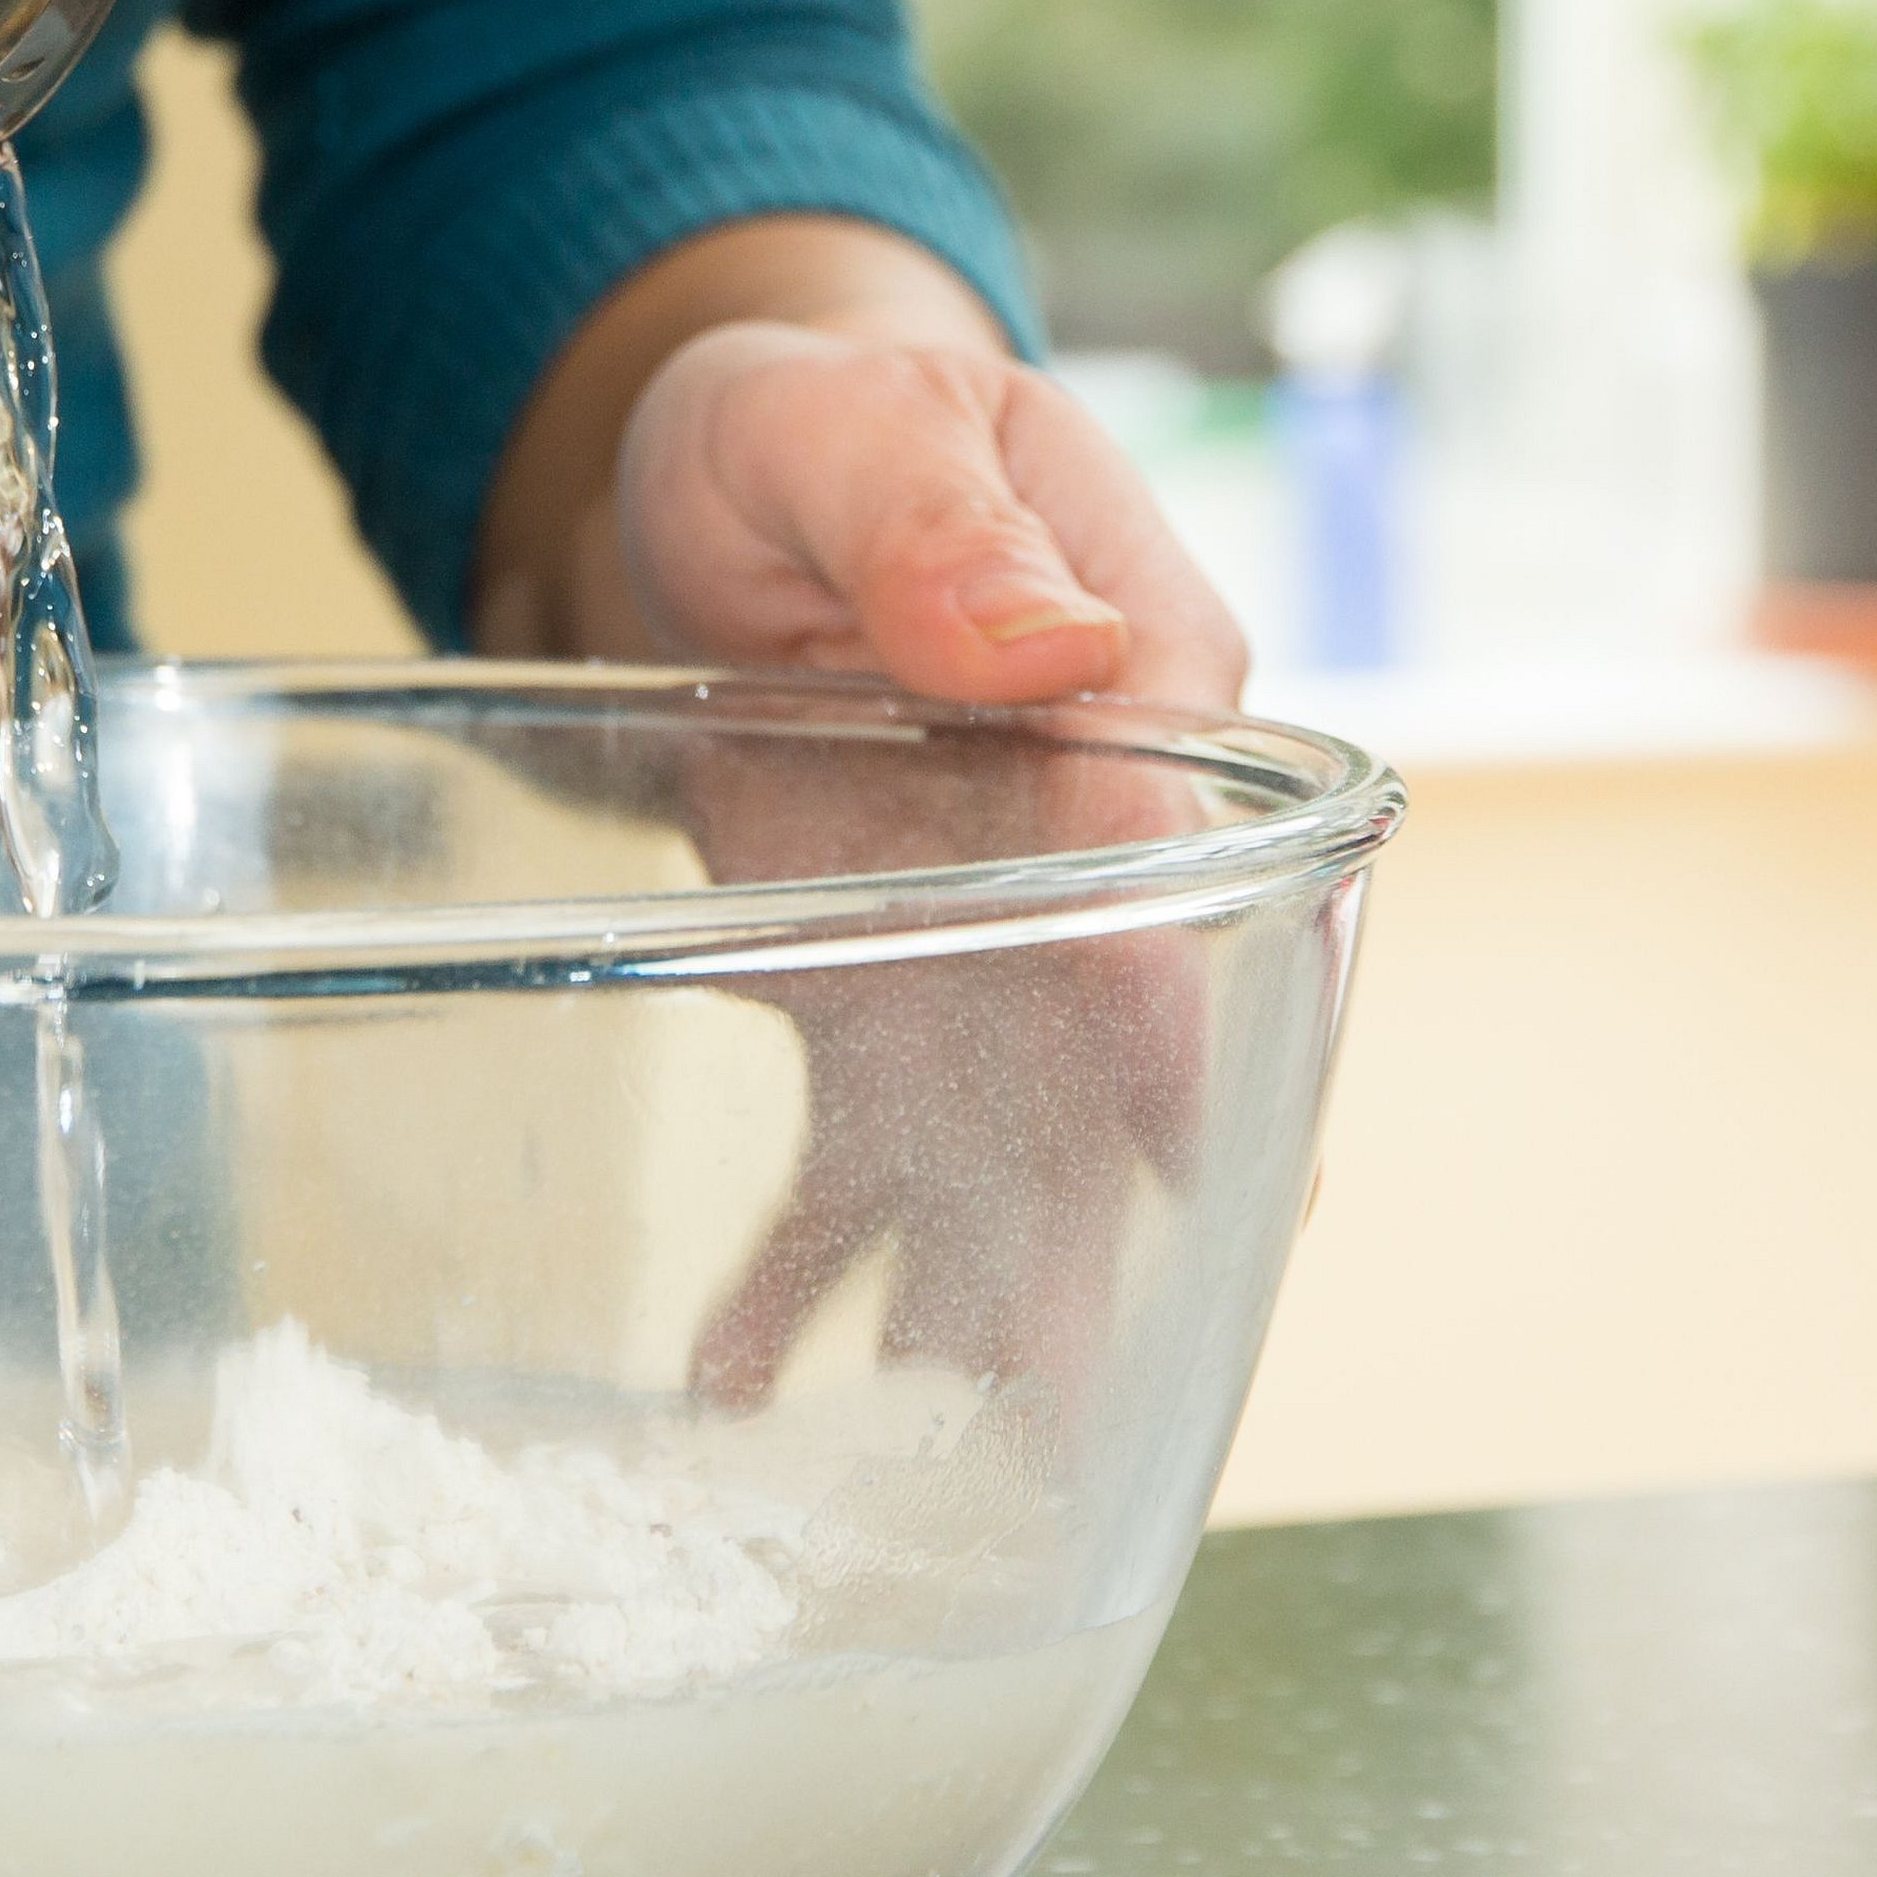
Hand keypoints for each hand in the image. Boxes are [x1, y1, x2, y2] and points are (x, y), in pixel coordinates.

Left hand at [469, 218, 1247, 1418]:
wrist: (697, 481)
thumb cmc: (803, 422)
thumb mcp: (844, 419)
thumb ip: (933, 514)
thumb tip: (1044, 636)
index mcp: (1144, 678)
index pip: (1179, 839)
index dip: (1163, 978)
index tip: (1154, 1113)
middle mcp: (1096, 842)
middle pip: (1128, 1048)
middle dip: (1106, 1226)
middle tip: (1077, 1394)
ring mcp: (986, 941)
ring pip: (1017, 1142)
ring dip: (991, 1299)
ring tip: (957, 1457)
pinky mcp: (868, 997)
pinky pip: (861, 1150)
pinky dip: (810, 1273)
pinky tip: (749, 1377)